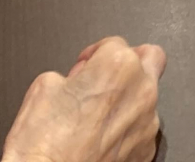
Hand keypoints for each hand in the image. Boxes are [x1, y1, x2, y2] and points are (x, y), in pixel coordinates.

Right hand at [2, 37, 164, 161]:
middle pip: (150, 59)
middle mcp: (141, 91)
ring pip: (146, 97)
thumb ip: (73, 72)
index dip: (93, 54)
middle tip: (105, 77)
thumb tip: (81, 79)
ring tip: (96, 116)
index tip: (84, 66)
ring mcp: (147, 124)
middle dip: (128, 63)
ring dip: (127, 99)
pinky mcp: (146, 151)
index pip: (113, 44)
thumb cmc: (44, 144)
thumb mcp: (44, 86)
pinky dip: (127, 128)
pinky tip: (101, 138)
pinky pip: (142, 129)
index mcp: (118, 66)